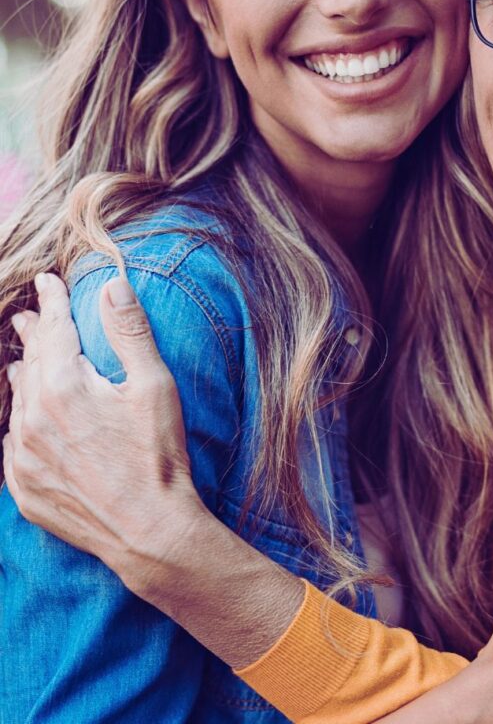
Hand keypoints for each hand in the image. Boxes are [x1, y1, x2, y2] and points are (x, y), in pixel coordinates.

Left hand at [4, 272, 202, 589]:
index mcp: (64, 387)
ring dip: (23, 376)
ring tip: (23, 362)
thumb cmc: (158, 457)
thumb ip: (130, 332)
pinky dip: (20, 422)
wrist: (148, 531)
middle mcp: (32, 419)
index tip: (48, 281)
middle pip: (29, 362)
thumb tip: (113, 286)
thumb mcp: (155, 387)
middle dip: (33, 334)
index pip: (53, 329)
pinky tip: (27, 421)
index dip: (52, 301)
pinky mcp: (24, 488)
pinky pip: (11, 443)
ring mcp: (22, 457)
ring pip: (16, 402)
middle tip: (29, 314)